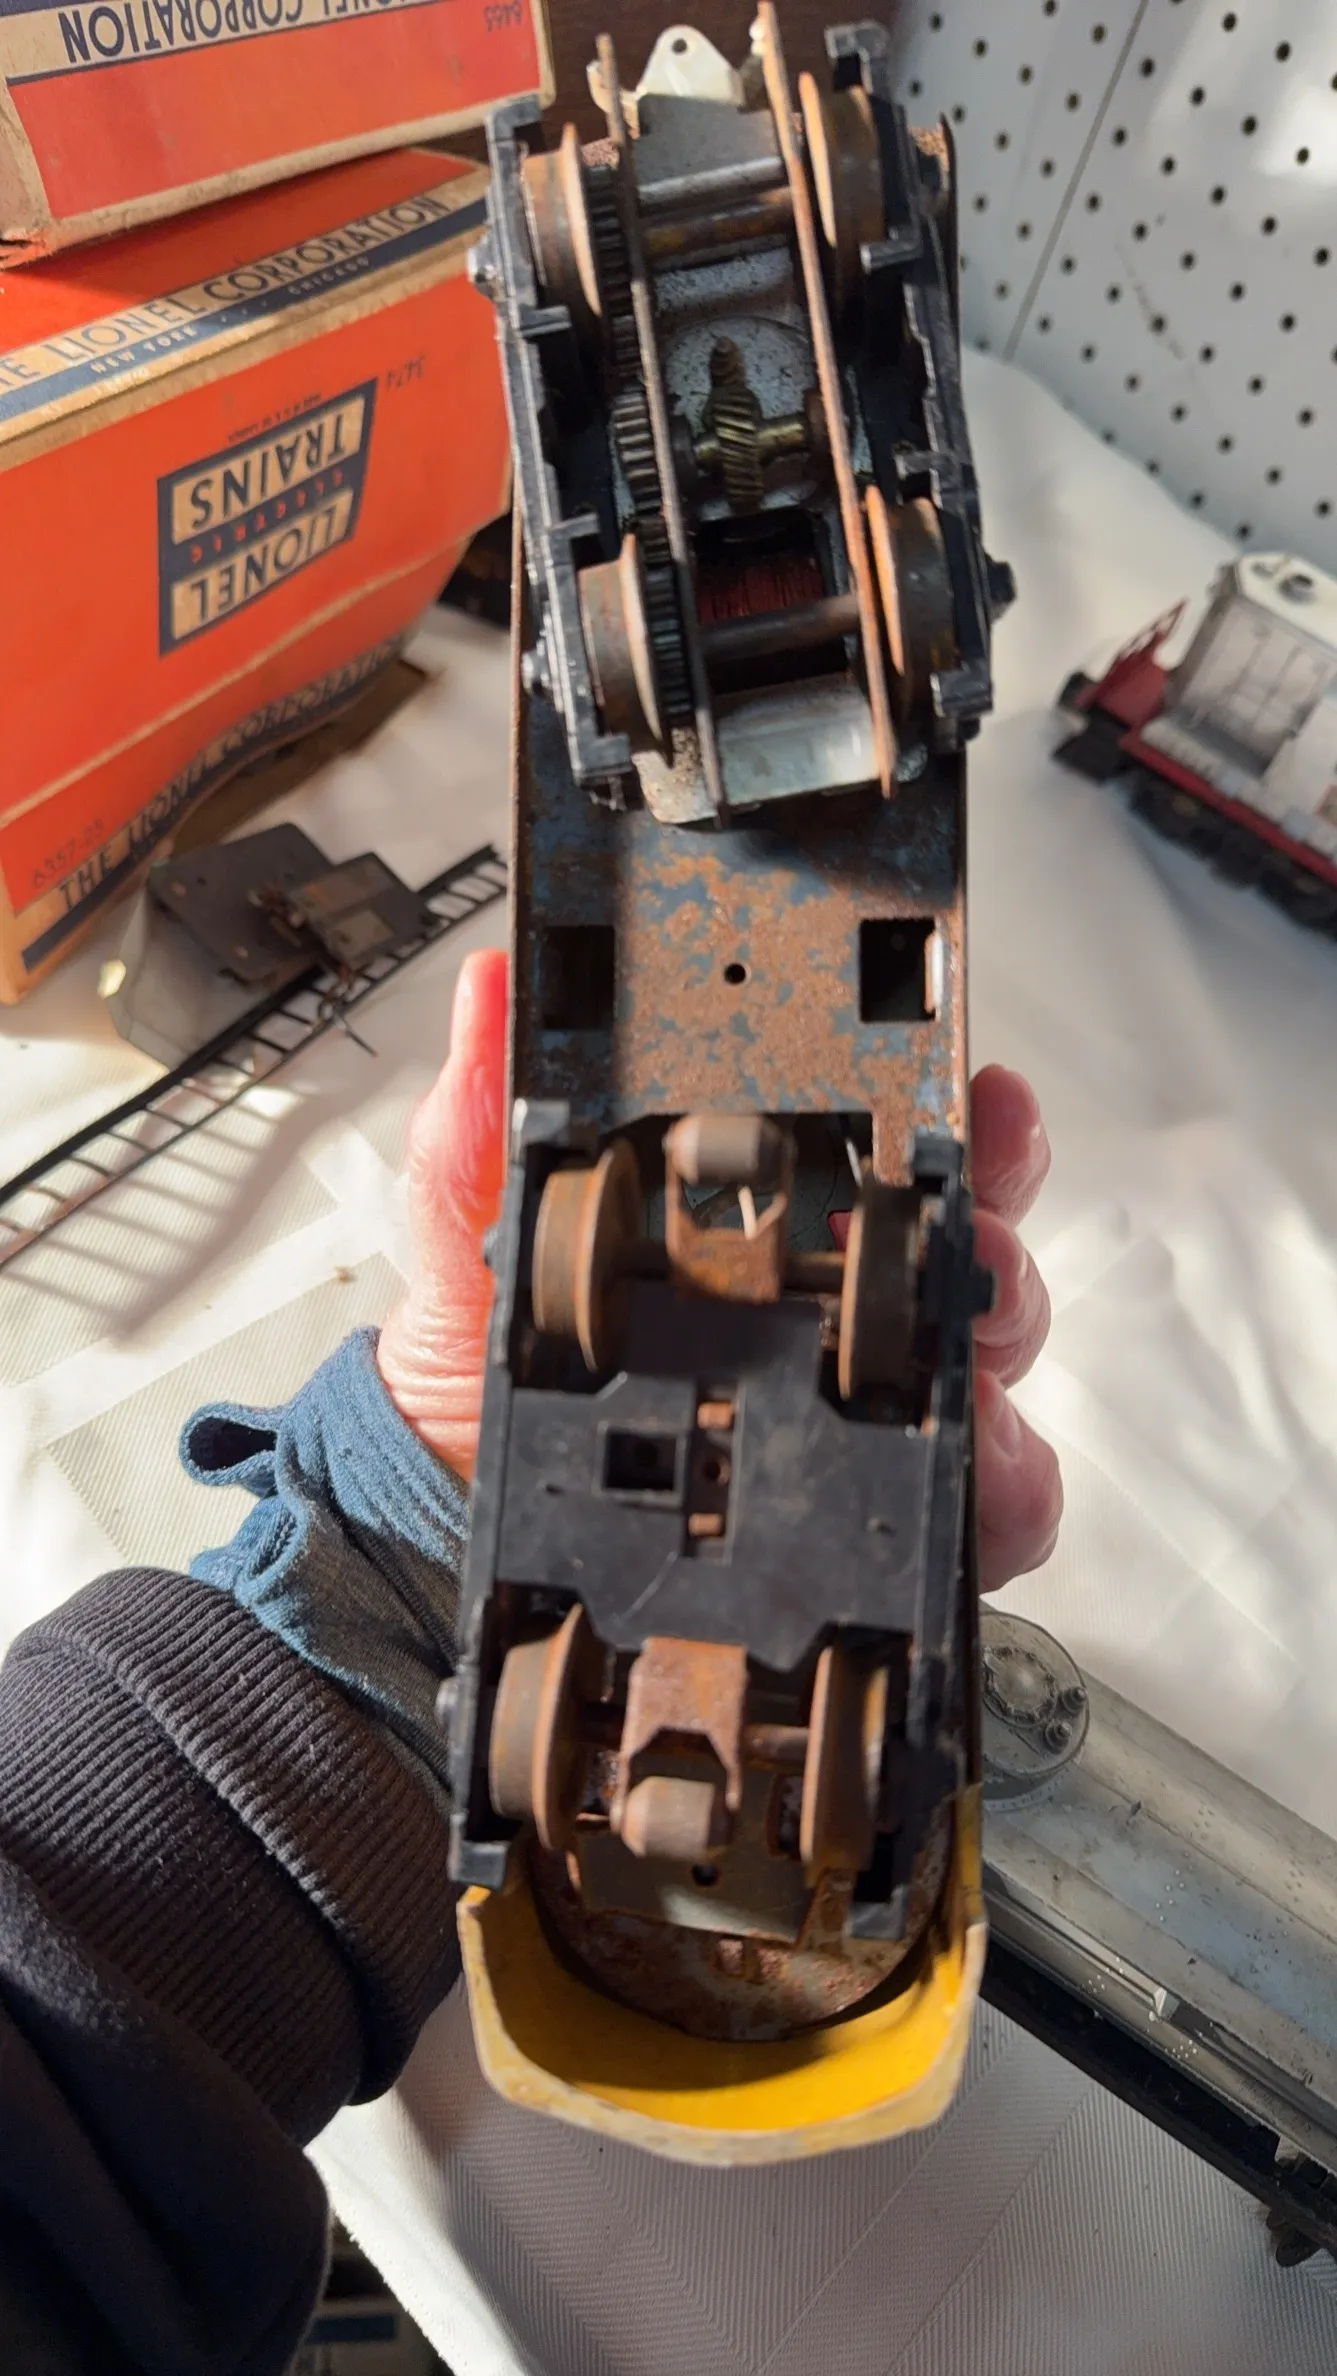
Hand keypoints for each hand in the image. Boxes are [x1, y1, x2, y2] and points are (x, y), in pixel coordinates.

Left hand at [378, 954, 1061, 1588]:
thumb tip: (491, 989)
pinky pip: (986, 1496)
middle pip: (967, 1232)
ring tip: (962, 1365)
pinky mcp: (876, 1507)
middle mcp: (829, 1303)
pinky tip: (971, 1475)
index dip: (946, 1101)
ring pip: (991, 1353)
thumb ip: (487, 1125)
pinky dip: (1005, 1486)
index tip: (974, 1088)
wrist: (461, 1537)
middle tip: (971, 1223)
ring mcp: (862, 1406)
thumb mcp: (476, 1246)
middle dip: (992, 1215)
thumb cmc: (487, 1385)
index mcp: (755, 1221)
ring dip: (997, 1346)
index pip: (881, 1137)